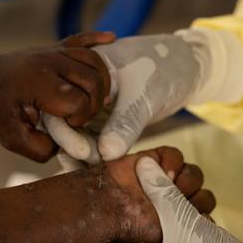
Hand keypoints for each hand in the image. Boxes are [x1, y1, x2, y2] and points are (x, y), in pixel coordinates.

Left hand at [0, 32, 114, 161]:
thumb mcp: (10, 138)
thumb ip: (41, 148)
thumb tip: (66, 144)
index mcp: (40, 83)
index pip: (79, 101)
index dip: (80, 118)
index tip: (68, 125)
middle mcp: (50, 62)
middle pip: (93, 80)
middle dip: (95, 104)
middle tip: (82, 115)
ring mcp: (54, 52)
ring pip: (94, 61)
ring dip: (103, 81)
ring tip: (100, 98)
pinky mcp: (55, 47)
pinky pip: (81, 39)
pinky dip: (98, 39)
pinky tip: (111, 38)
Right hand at [44, 34, 201, 161]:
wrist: (182, 69)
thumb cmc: (162, 70)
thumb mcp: (143, 94)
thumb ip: (125, 123)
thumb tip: (106, 154)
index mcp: (80, 73)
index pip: (60, 105)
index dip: (66, 132)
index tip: (83, 153)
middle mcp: (81, 91)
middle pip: (65, 123)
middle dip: (74, 147)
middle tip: (90, 167)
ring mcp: (93, 107)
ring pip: (80, 135)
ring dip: (86, 155)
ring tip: (95, 174)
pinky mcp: (106, 121)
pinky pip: (97, 140)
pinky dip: (98, 154)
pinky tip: (103, 169)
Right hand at [63, 146, 215, 242]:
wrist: (103, 204)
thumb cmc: (131, 225)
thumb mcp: (163, 232)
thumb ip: (189, 224)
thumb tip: (210, 221)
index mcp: (178, 223)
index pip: (206, 217)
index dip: (203, 216)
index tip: (193, 219)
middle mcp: (175, 201)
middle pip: (205, 196)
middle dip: (196, 199)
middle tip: (178, 204)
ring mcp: (166, 180)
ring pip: (194, 175)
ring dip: (186, 181)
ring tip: (169, 186)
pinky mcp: (156, 160)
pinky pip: (176, 156)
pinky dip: (172, 162)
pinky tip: (163, 171)